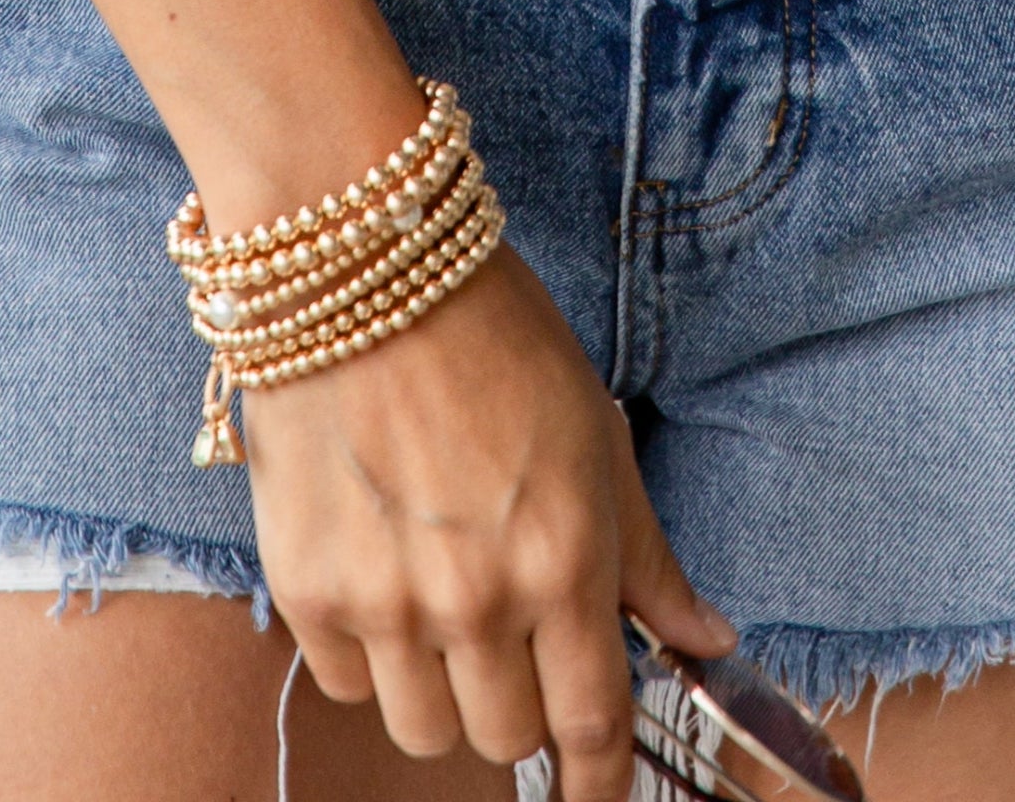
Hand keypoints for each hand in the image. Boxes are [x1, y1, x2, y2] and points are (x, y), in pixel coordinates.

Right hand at [245, 245, 728, 795]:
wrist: (360, 265)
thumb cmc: (493, 333)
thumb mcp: (598, 434)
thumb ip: (647, 558)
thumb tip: (706, 640)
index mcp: (564, 559)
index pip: (591, 727)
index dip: (599, 786)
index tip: (597, 799)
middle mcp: (477, 598)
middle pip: (506, 739)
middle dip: (522, 704)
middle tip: (516, 636)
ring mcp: (386, 603)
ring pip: (426, 730)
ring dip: (445, 688)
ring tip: (443, 600)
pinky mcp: (308, 591)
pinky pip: (348, 684)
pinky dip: (371, 653)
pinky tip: (381, 571)